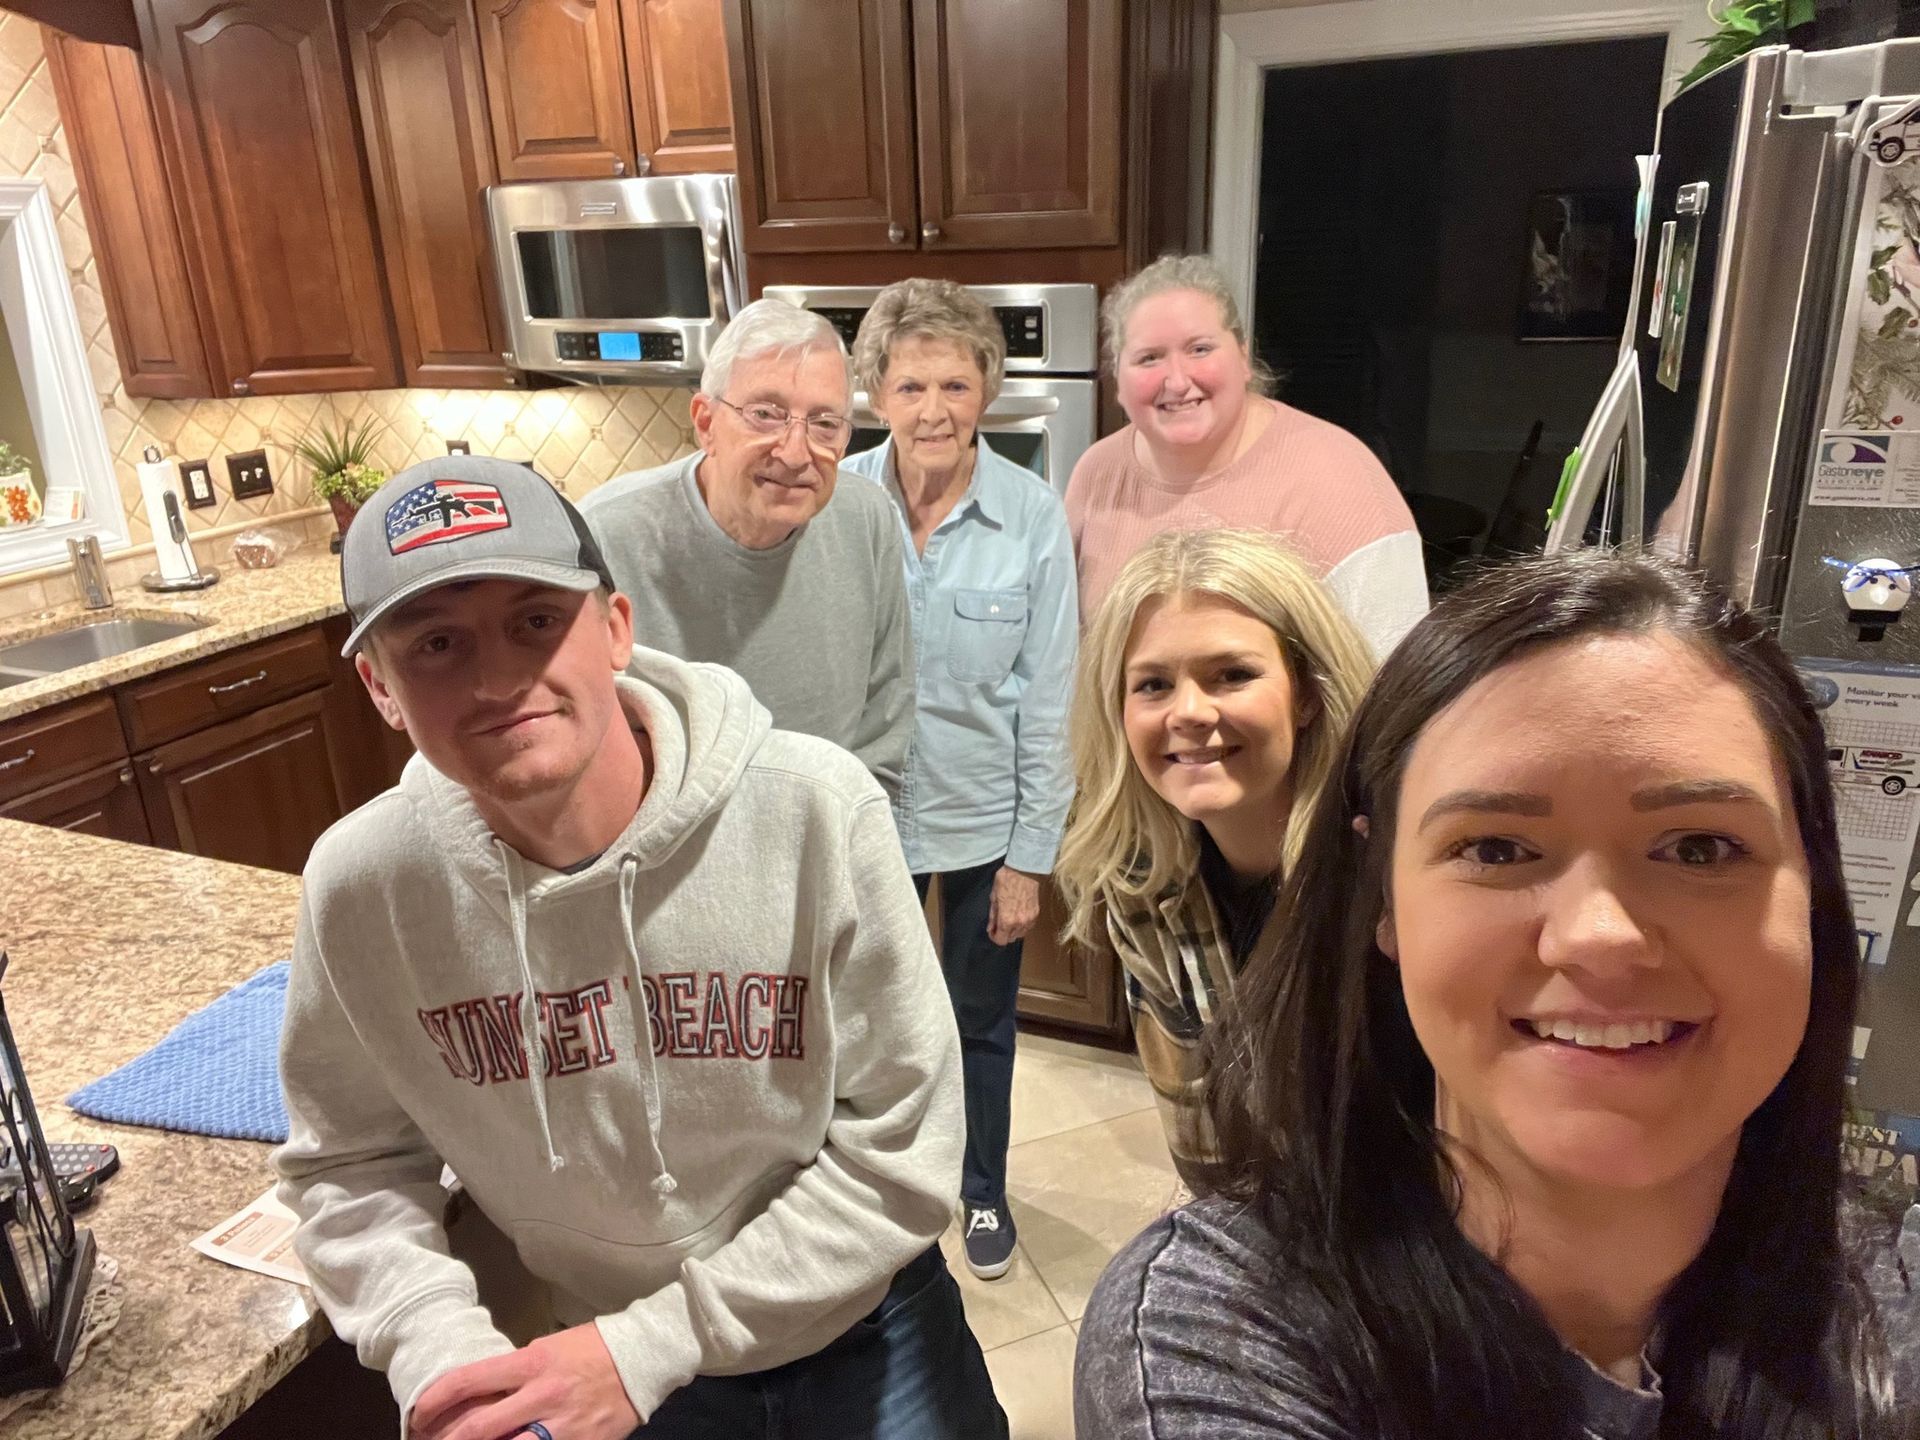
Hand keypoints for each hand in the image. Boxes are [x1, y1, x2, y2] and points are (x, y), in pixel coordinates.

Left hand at [410, 1323, 639, 1439]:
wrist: (642, 1358)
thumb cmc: (591, 1348)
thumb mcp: (548, 1349)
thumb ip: (515, 1373)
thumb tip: (479, 1395)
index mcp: (533, 1363)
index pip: (470, 1380)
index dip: (436, 1399)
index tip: (418, 1413)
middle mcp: (543, 1395)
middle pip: (479, 1427)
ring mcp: (563, 1425)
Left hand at [987, 867, 1041, 945]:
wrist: (1024, 869)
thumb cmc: (1007, 880)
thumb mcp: (994, 897)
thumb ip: (993, 916)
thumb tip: (991, 927)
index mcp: (1007, 920)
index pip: (1001, 940)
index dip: (994, 937)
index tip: (992, 930)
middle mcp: (1020, 923)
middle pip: (1011, 939)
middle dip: (1003, 933)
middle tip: (999, 923)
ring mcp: (1030, 919)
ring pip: (1020, 934)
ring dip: (1013, 930)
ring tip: (1009, 918)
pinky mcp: (1036, 913)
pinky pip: (1028, 926)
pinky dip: (1022, 925)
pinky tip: (1018, 915)